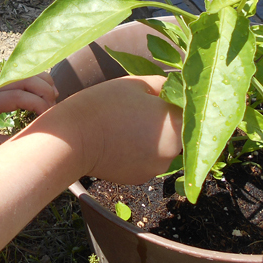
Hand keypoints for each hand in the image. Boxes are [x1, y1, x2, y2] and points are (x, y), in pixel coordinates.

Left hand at [0, 73, 58, 152]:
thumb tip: (22, 147)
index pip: (17, 96)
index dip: (37, 105)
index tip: (47, 119)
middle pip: (26, 79)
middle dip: (45, 92)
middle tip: (54, 112)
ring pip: (27, 73)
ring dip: (44, 84)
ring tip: (54, 101)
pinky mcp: (0, 82)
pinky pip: (24, 76)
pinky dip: (39, 82)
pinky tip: (47, 94)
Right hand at [62, 75, 182, 184]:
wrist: (73, 139)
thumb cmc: (104, 105)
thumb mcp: (136, 83)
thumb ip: (163, 86)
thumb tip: (172, 91)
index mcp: (176, 125)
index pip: (188, 111)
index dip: (174, 101)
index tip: (157, 96)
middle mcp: (173, 152)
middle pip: (176, 132)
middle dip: (162, 121)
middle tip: (137, 109)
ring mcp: (155, 168)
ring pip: (160, 147)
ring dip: (150, 137)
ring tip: (124, 125)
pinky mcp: (138, 178)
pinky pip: (145, 160)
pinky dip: (136, 151)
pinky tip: (117, 140)